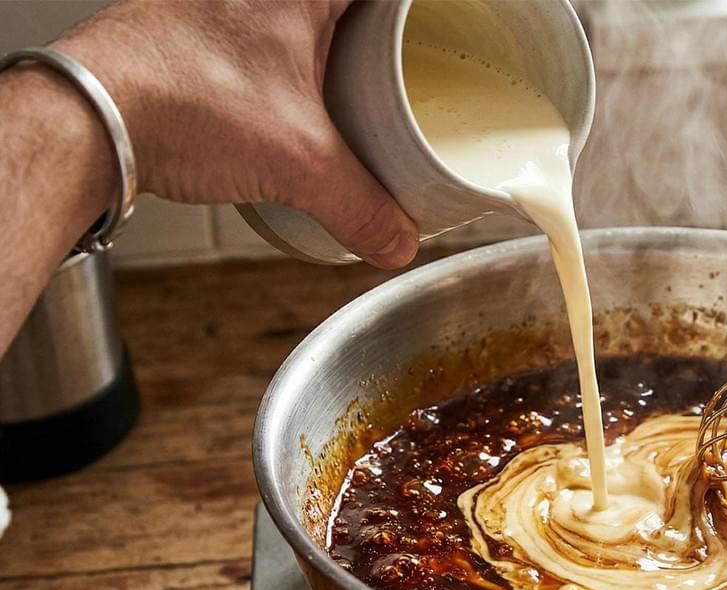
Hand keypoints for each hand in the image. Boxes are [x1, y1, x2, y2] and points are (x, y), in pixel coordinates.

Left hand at [57, 0, 417, 267]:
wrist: (91, 113)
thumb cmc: (177, 98)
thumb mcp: (296, 161)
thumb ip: (360, 204)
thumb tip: (397, 239)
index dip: (419, 18)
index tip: (445, 33)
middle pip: (349, 7)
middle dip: (384, 34)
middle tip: (412, 67)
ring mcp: (231, 5)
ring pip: (308, 19)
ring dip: (337, 48)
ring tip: (366, 90)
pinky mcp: (203, 31)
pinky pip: (271, 38)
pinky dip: (296, 64)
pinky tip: (301, 101)